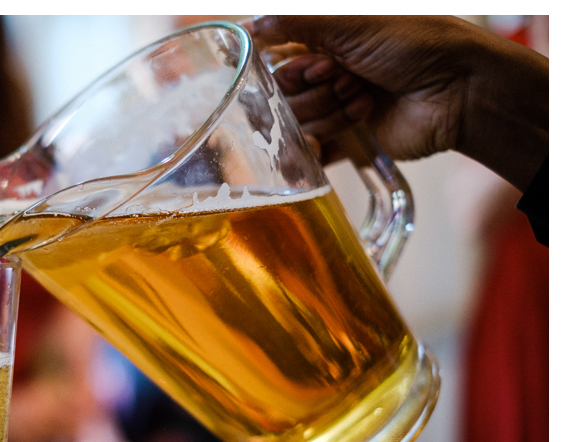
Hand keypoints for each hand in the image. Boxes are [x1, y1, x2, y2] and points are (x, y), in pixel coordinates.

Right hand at [245, 15, 547, 190]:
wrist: (458, 92)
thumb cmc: (415, 45)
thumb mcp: (353, 24)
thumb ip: (298, 23)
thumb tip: (252, 23)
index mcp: (327, 39)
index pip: (276, 54)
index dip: (288, 63)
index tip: (310, 62)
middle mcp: (326, 72)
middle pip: (283, 91)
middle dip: (312, 87)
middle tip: (345, 77)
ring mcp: (335, 107)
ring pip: (297, 120)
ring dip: (330, 110)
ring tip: (364, 100)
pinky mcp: (346, 141)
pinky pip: (312, 149)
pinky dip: (323, 142)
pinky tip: (350, 126)